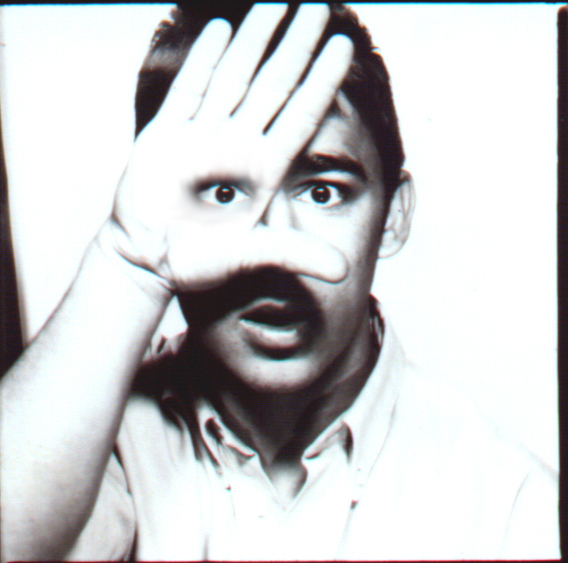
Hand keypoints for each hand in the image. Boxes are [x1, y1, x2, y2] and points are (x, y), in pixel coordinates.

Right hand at [105, 4, 352, 296]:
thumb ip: (293, 255)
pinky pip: (190, 88)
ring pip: (235, 76)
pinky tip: (221, 30)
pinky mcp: (167, 133)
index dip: (322, 80)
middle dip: (296, 45)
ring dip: (255, 39)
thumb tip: (342, 272)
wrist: (148, 260)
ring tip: (276, 3)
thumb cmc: (197, 263)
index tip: (342, 46)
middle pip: (274, 85)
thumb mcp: (248, 257)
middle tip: (319, 6)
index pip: (301, 115)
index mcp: (262, 170)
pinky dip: (203, 60)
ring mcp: (203, 135)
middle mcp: (238, 146)